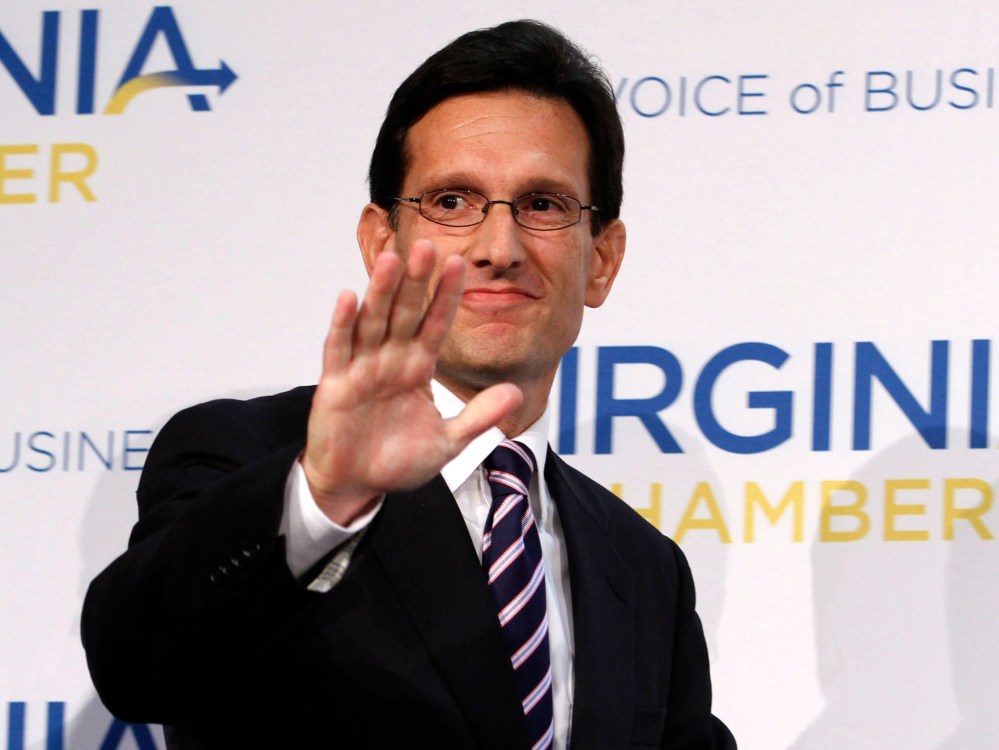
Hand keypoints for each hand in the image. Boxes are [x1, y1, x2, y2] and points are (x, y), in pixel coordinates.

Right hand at [302, 240, 522, 524]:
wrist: (356, 485)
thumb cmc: (396, 461)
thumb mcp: (447, 443)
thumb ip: (478, 417)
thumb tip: (515, 394)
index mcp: (417, 368)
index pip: (435, 324)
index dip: (446, 295)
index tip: (459, 264)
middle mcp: (390, 360)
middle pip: (405, 313)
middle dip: (417, 281)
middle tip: (428, 245)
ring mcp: (362, 368)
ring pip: (373, 321)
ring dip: (382, 291)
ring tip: (393, 259)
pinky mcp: (335, 384)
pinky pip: (339, 348)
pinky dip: (343, 323)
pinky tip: (350, 296)